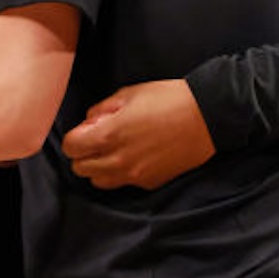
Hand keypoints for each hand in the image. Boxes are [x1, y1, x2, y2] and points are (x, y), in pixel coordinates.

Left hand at [59, 79, 214, 189]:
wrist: (206, 117)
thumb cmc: (167, 99)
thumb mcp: (129, 94)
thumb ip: (102, 109)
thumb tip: (89, 122)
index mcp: (109, 135)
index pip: (71, 147)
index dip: (74, 138)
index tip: (85, 130)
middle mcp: (118, 160)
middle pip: (80, 168)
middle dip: (83, 153)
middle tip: (97, 140)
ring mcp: (134, 175)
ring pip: (98, 182)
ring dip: (98, 167)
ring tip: (113, 151)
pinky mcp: (150, 182)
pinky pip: (123, 183)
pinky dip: (120, 173)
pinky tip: (133, 157)